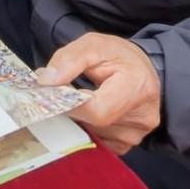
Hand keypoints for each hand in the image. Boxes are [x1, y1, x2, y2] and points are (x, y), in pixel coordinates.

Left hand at [36, 33, 161, 154]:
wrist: (140, 69)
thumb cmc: (117, 56)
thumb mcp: (93, 45)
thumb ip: (68, 60)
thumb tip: (46, 81)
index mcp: (137, 87)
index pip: (97, 110)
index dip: (70, 104)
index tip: (52, 93)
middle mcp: (143, 116)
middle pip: (93, 125)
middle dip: (70, 110)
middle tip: (59, 94)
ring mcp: (136, 134)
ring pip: (92, 135)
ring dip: (77, 119)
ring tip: (77, 100)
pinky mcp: (128, 144)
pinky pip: (98, 143)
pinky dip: (86, 129)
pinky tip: (88, 113)